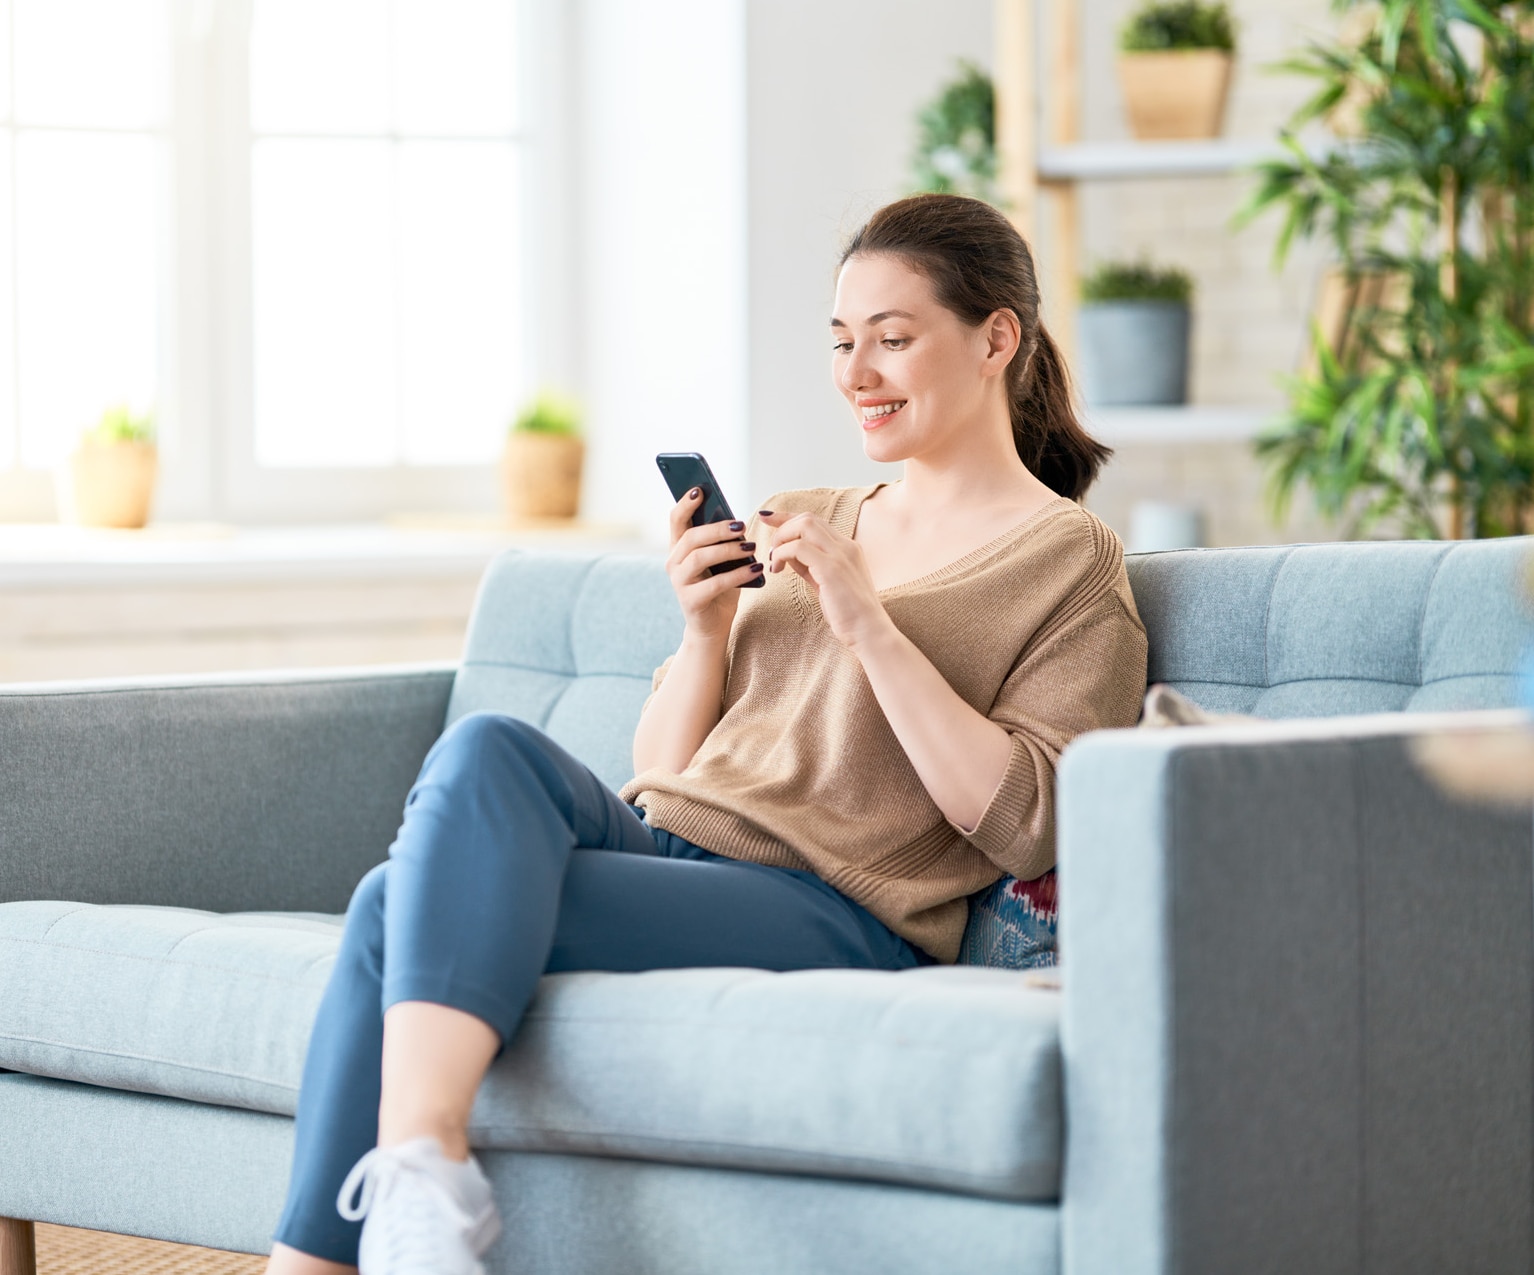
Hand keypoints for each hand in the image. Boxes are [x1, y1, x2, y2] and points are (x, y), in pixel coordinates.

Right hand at [665, 488, 762, 642]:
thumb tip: (736, 522)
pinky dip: (738, 574)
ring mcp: (680, 583)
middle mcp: (673, 563)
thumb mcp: (720, 562)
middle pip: (692, 537)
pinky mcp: (691, 601)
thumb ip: (721, 543)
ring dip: (729, 550)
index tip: (700, 489)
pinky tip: (755, 569)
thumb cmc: (719, 589)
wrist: (712, 627)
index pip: (676, 520)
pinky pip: (715, 583)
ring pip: (701, 557)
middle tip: (742, 526)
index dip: (686, 503)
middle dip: (718, 529)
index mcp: (679, 549)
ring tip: (751, 548)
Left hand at [759, 510, 892, 650]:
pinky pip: (798, 548)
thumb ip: (811, 567)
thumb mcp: (827, 584)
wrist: (869, 632)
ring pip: (804, 525)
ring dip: (781, 539)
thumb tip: (789, 556)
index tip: (768, 518)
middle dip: (781, 527)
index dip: (788, 518)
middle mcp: (845, 546)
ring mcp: (840, 555)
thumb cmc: (849, 614)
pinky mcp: (831, 568)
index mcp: (847, 548)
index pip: (814, 522)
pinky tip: (777, 570)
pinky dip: (781, 554)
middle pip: (807, 518)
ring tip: (774, 561)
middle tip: (770, 551)